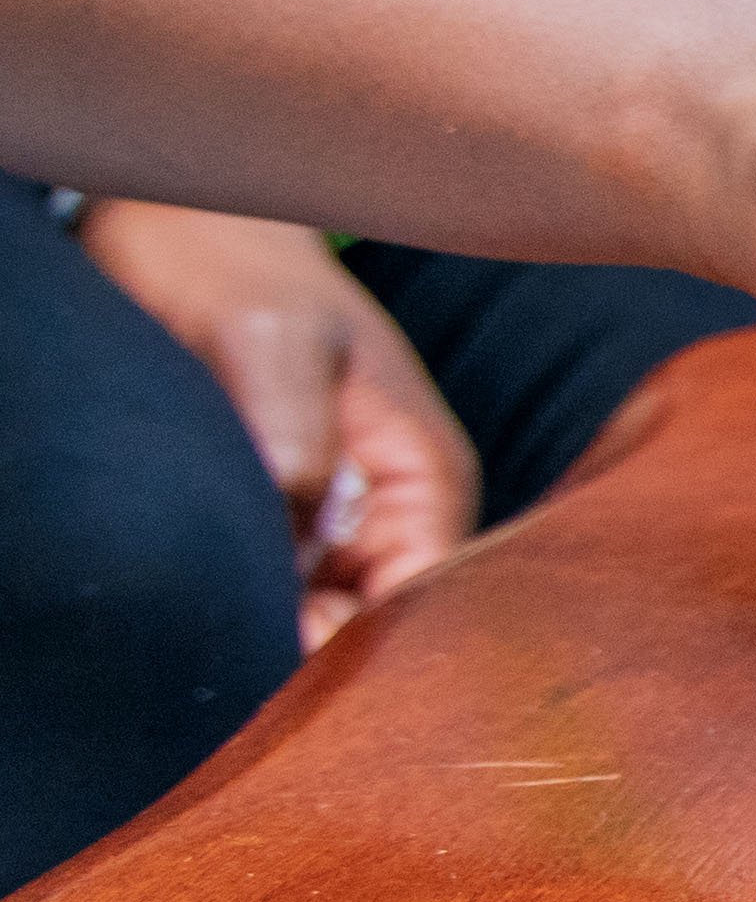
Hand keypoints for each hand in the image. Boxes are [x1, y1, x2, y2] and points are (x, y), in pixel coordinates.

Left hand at [75, 203, 482, 643]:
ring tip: (223, 642)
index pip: (431, 593)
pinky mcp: (282, 519)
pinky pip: (283, 591)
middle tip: (245, 665)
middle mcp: (393, 507)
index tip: (302, 666)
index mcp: (425, 471)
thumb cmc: (237, 271)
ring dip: (284, 633)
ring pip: (328, 615)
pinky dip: (256, 611)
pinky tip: (217, 613)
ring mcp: (336, 517)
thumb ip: (298, 440)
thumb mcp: (271, 344)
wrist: (179, 234)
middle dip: (325, 653)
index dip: (376, 644)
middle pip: (382, 622)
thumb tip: (306, 544)